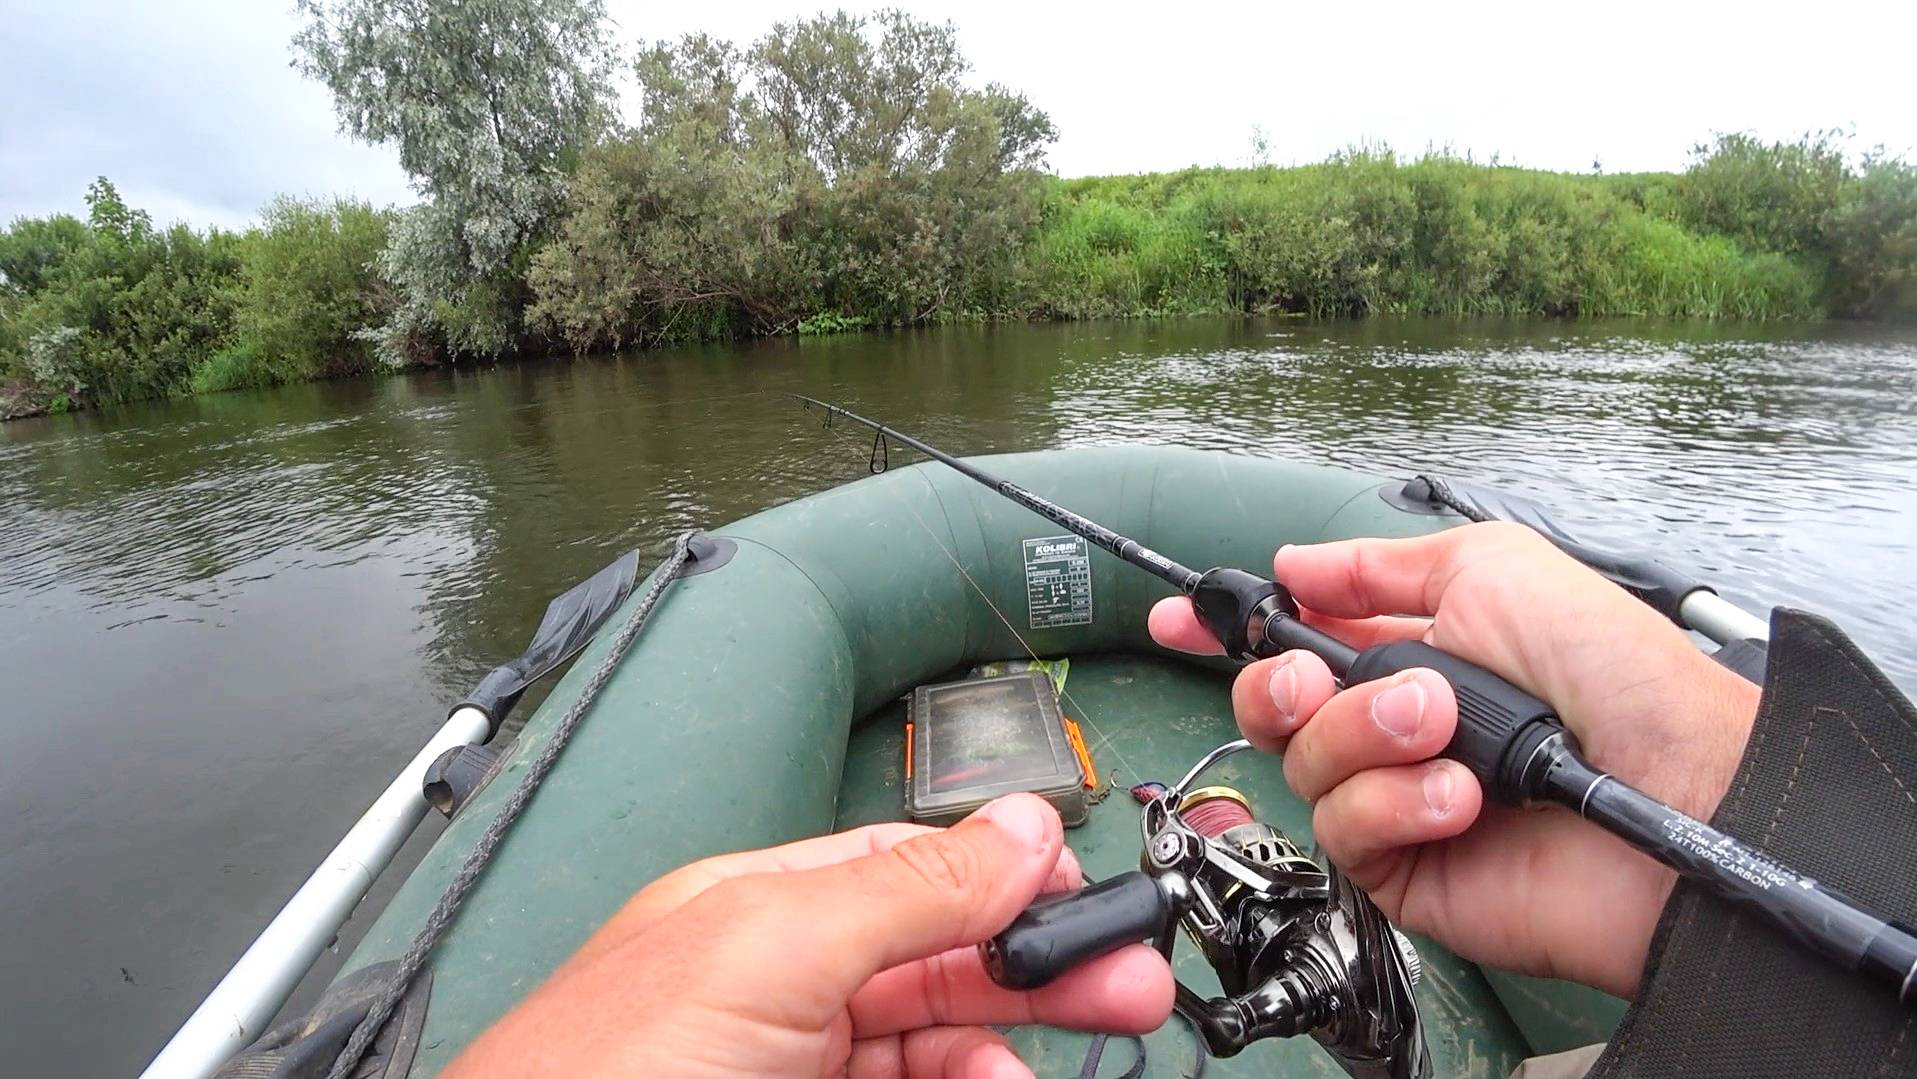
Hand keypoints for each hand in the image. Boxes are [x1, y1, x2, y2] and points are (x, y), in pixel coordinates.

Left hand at [445, 793, 1172, 1076]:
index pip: (910, 872)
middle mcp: (781, 989)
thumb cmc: (598, 1073)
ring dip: (1007, 1049)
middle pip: (942, 964)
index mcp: (760, 910)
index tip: (1092, 900)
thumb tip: (1015, 828)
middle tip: (1134, 985)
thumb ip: (900, 888)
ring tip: (1062, 1052)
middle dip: (1040, 969)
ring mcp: (795, 1068)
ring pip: (937, 1048)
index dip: (1007, 881)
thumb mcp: (767, 950)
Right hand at [1148, 522, 1759, 997]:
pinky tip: (1461, 799)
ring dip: (1366, 736)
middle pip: (1270, 704)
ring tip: (1445, 730)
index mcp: (1407, 649)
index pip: (1291, 638)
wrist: (1675, 789)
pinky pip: (1342, 830)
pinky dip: (1396, 804)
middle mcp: (1390, 727)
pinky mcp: (1402, 870)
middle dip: (1282, 683)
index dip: (1225, 628)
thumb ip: (1377, 566)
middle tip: (1326, 678)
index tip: (1176, 618)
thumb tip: (1296, 561)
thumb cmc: (1609, 674)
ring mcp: (1394, 799)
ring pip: (1301, 764)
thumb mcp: (1491, 569)